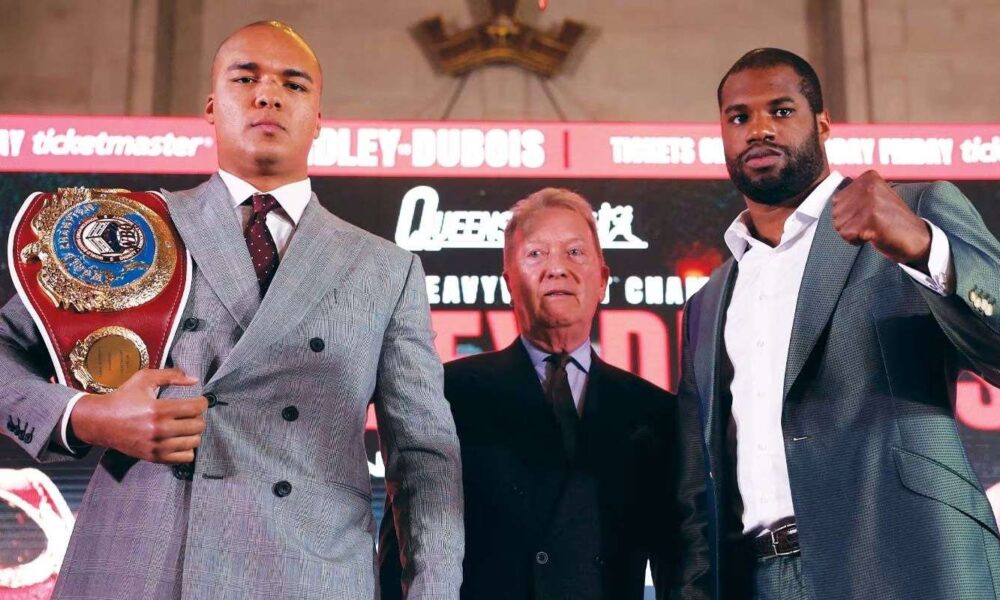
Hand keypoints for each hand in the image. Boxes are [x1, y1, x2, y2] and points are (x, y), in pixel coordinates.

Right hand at [69, 368, 205, 463]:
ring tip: (185, 426)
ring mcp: (157, 446)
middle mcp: (159, 430)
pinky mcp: (153, 457)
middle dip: (198, 417)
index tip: (198, 401)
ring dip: (193, 433)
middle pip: (198, 426)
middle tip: (191, 413)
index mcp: (159, 409)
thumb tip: (195, 380)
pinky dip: (186, 449)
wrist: (100, 421)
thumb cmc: (123, 398)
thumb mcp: (144, 379)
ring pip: (194, 442)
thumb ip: (171, 375)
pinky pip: (184, 458)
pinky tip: (179, 439)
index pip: (196, 408)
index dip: (202, 402)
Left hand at [831, 170, 931, 268]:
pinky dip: (856, 240)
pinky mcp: (871, 218)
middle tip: (870, 224)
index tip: (868, 214)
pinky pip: (847, 235)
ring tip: (872, 229)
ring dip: (853, 233)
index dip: (849, 213)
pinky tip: (873, 235)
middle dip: (849, 224)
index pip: (837, 200)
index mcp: (868, 178)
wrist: (915, 238)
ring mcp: (870, 201)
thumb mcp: (873, 198)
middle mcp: (869, 186)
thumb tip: (832, 196)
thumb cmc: (891, 221)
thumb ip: (853, 194)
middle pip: (836, 213)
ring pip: (839, 225)